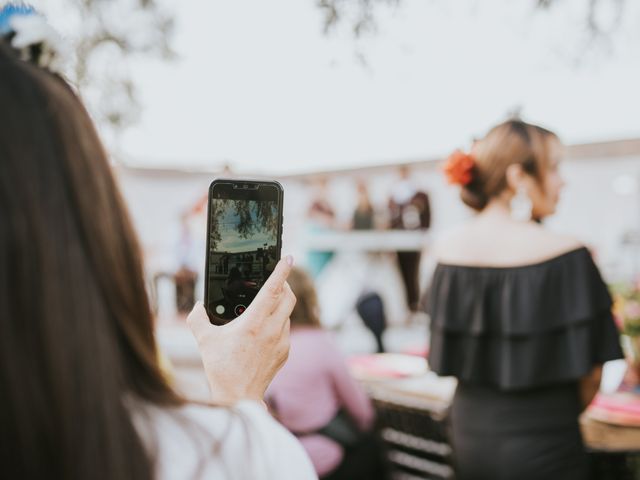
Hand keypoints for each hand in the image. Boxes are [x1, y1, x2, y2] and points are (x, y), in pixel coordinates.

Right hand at [187, 256, 295, 404]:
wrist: (238, 397)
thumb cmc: (221, 368)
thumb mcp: (204, 340)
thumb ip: (198, 318)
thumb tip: (199, 307)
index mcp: (254, 322)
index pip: (273, 289)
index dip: (281, 270)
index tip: (287, 258)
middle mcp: (272, 329)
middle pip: (288, 297)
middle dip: (284, 285)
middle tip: (275, 281)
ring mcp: (282, 341)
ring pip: (287, 314)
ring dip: (279, 306)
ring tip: (264, 308)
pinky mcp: (285, 352)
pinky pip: (285, 330)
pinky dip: (278, 324)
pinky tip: (264, 330)